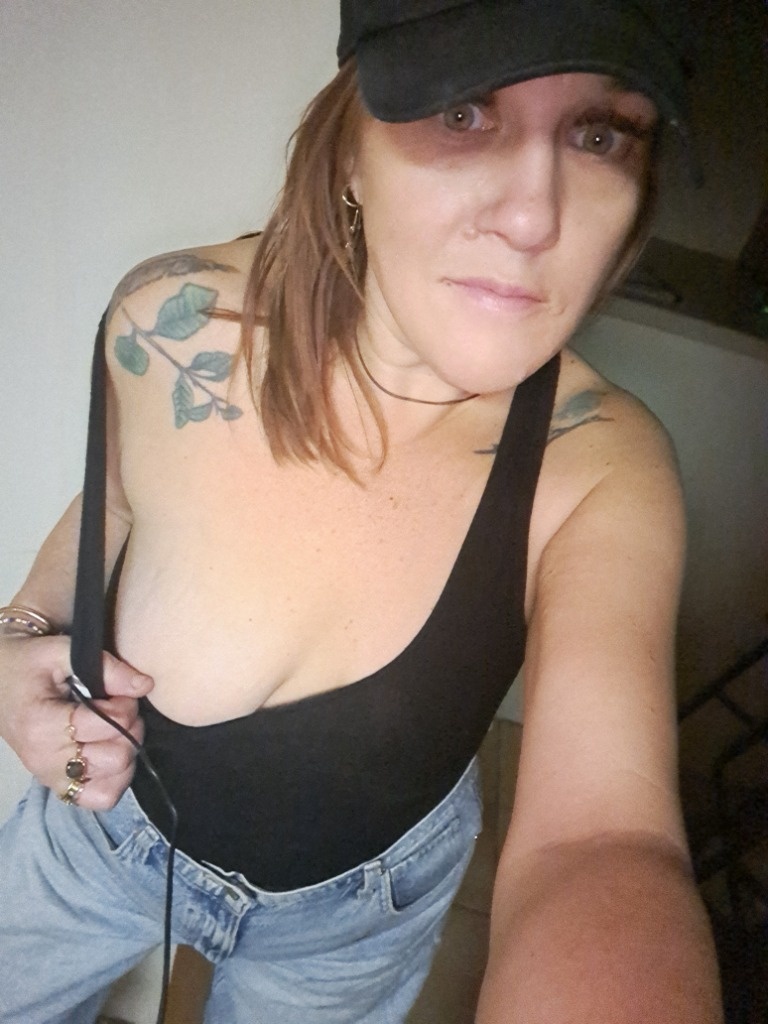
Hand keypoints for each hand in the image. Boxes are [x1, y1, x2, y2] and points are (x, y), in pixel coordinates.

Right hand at [0, 633, 152, 809]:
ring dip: (125, 749)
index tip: (115, 692)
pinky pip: (102, 797)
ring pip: (116, 779)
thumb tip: (144, 685)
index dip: (125, 704)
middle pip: (118, 756)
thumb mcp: (60, 651)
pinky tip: (109, 750)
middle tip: (115, 708)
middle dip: (128, 727)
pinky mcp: (61, 788)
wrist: (0, 684)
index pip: (112, 725)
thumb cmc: (28, 666)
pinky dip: (116, 776)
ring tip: (112, 728)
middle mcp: (46, 761)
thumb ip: (106, 666)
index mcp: (43, 727)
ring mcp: (53, 779)